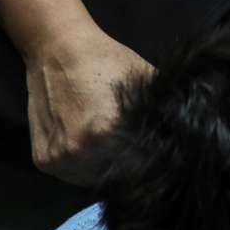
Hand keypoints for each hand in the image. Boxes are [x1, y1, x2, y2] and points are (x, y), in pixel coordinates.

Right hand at [22, 29, 152, 185]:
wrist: (57, 49)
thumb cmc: (106, 60)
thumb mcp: (145, 79)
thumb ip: (162, 111)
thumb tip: (186, 135)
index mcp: (107, 130)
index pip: (141, 163)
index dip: (152, 160)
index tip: (160, 155)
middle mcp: (81, 150)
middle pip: (118, 175)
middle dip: (131, 167)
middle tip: (137, 152)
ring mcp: (60, 158)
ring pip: (94, 180)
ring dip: (106, 170)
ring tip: (112, 148)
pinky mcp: (43, 161)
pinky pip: (72, 175)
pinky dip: (83, 167)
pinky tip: (90, 148)